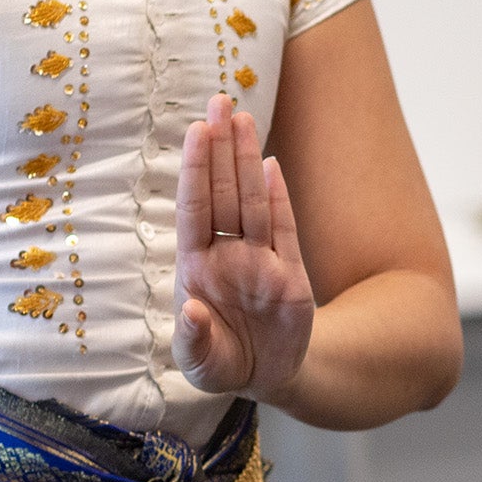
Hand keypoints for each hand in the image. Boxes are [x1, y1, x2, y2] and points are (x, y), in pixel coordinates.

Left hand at [172, 96, 315, 403]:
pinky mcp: (290, 273)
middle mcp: (225, 256)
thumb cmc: (221, 364)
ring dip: (248, 159)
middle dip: (221, 148)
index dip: (197, 170)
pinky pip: (284, 228)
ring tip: (243, 117)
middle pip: (223, 192)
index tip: (198, 132)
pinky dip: (278, 195)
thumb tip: (190, 311)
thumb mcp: (200, 364)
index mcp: (196, 269)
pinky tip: (271, 163)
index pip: (195, 209)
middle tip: (220, 102)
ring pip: (253, 201)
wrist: (265, 378)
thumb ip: (193, 339)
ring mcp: (259, 260)